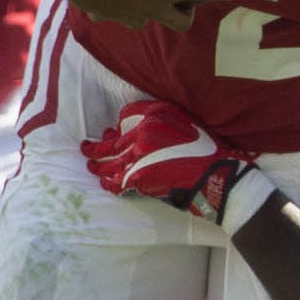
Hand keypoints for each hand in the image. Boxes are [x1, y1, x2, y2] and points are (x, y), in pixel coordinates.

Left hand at [84, 98, 263, 225]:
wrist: (214, 174)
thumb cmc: (205, 147)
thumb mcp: (186, 120)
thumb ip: (162, 116)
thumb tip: (139, 123)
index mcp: (153, 117)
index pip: (125, 118)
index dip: (116, 128)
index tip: (109, 133)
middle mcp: (141, 135)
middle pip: (111, 142)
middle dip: (96, 147)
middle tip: (85, 148)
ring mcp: (138, 158)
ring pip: (109, 162)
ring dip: (97, 164)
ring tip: (90, 165)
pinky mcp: (139, 178)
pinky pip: (117, 182)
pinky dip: (109, 183)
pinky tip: (105, 183)